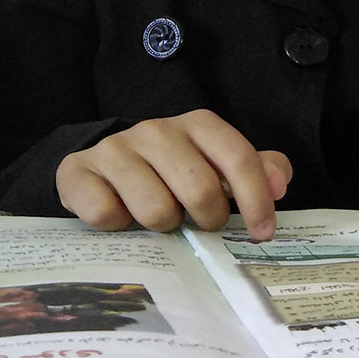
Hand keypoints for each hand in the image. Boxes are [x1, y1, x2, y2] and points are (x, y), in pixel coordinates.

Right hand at [56, 108, 292, 240]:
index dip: (256, 199)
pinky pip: (106, 215)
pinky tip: (120, 215)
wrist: (101, 167)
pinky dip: (118, 227)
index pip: (237, 157)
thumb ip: (256, 170)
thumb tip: (280, 182)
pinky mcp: (78, 171)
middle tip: (198, 223)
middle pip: (200, 190)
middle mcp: (156, 129)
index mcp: (197, 124)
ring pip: (155, 210)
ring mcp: (114, 148)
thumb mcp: (216, 165)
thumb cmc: (171, 171)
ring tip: (157, 216)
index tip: (262, 233)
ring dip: (162, 226)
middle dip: (207, 219)